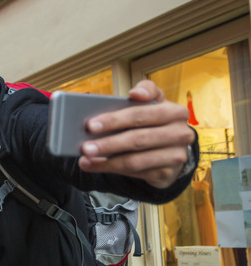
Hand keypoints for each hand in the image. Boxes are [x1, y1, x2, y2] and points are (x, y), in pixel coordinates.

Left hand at [78, 80, 194, 188]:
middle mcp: (180, 134)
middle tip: (84, 147)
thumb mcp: (154, 103)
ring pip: (135, 161)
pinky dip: (111, 170)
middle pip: (137, 139)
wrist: (172, 147)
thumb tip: (135, 93)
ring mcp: (176, 156)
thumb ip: (146, 91)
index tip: (91, 125)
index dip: (114, 120)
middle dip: (108, 144)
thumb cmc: (155, 121)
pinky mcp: (167, 174)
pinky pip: (135, 174)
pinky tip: (95, 166)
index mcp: (175, 112)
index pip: (140, 115)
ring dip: (106, 162)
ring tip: (86, 159)